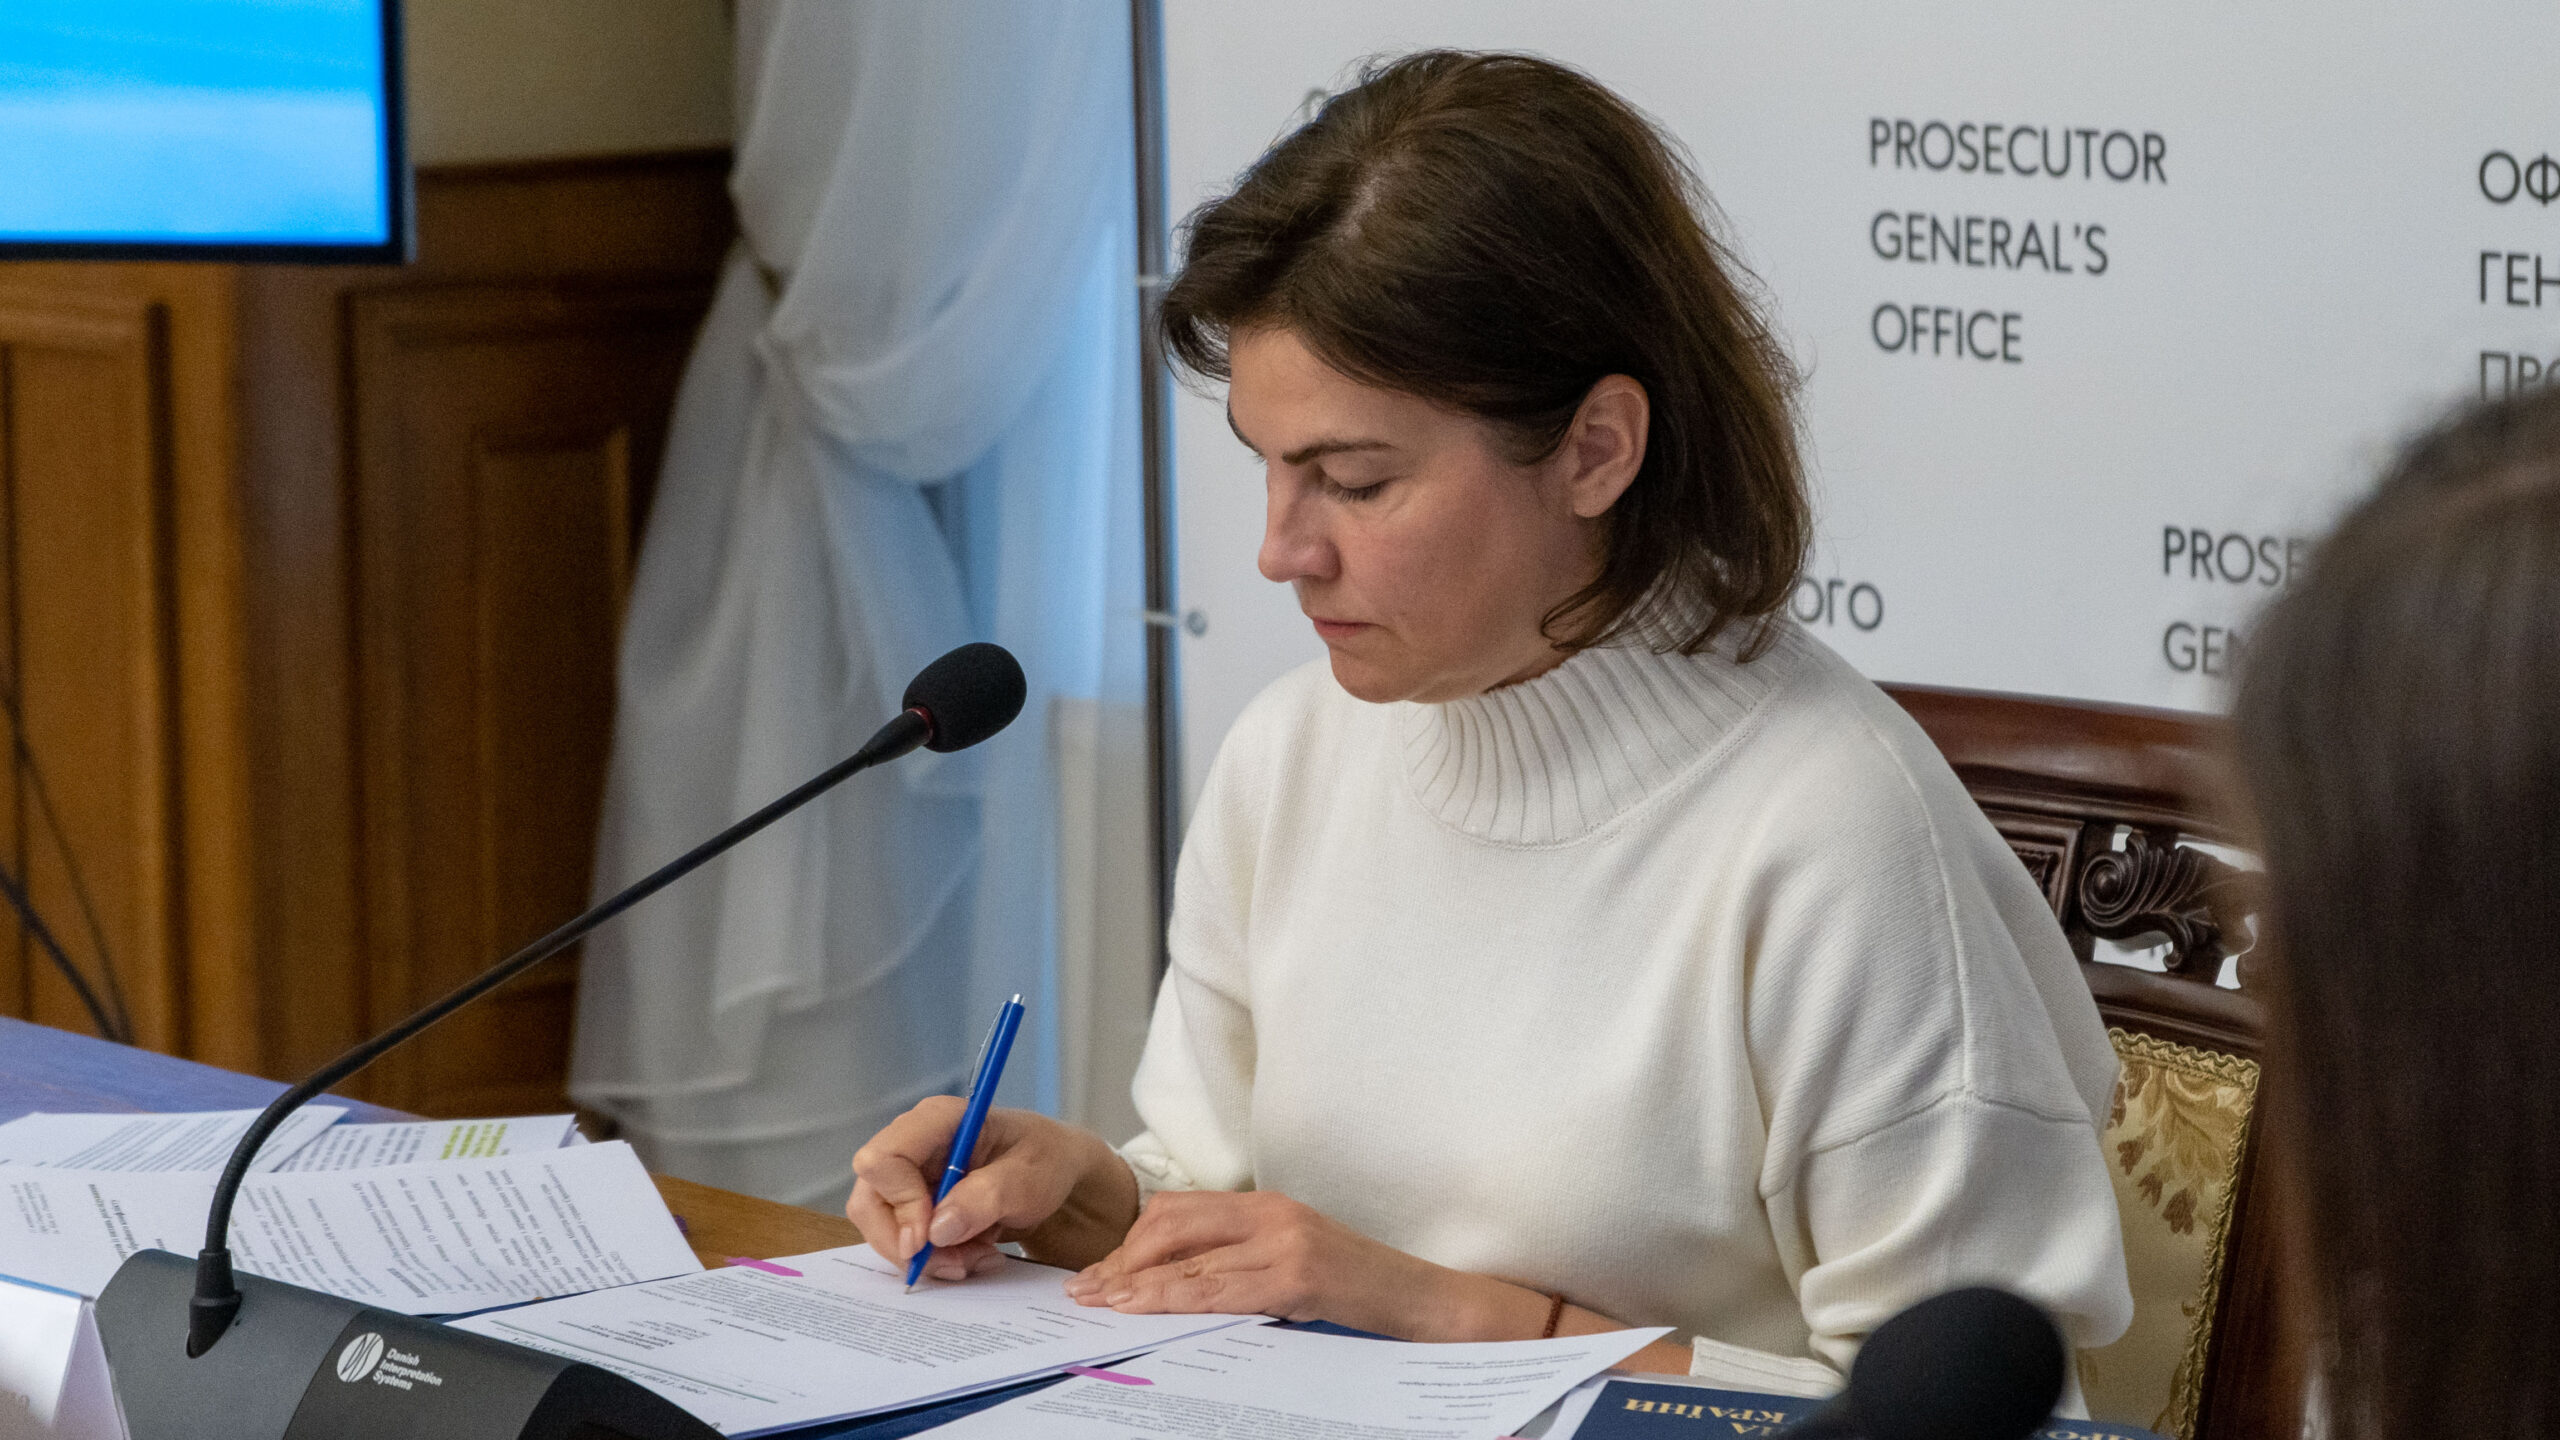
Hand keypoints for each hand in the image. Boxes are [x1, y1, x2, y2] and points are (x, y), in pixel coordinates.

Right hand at [845, 1099, 1138, 1281]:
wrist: (1058, 1178)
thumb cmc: (1046, 1162)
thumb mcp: (1030, 1178)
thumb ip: (986, 1197)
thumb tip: (935, 1229)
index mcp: (937, 1120)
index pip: (882, 1159)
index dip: (898, 1204)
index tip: (931, 1238)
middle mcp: (912, 1145)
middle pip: (870, 1201)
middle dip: (908, 1243)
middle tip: (958, 1264)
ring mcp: (908, 1178)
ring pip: (883, 1229)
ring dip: (927, 1257)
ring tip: (978, 1259)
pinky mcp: (913, 1207)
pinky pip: (902, 1242)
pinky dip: (935, 1259)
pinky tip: (972, 1256)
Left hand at [1062, 1191, 1700, 1370]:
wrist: (1435, 1308)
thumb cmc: (1364, 1299)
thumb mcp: (1294, 1273)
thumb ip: (1243, 1269)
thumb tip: (1178, 1290)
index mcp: (1268, 1207)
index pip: (1179, 1213)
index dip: (1129, 1241)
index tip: (1093, 1270)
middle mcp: (1272, 1212)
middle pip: (1171, 1226)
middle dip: (1121, 1259)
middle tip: (1082, 1293)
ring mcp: (1287, 1239)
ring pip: (1189, 1257)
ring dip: (1134, 1282)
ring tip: (1097, 1305)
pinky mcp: (1300, 1273)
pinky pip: (1222, 1287)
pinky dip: (1175, 1299)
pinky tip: (1146, 1310)